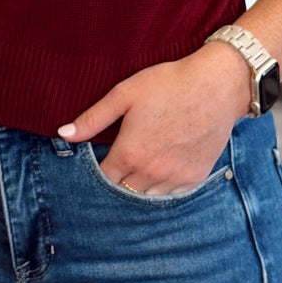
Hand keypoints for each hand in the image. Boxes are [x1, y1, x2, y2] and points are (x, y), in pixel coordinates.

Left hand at [58, 44, 253, 194]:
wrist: (218, 86)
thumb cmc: (169, 84)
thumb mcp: (125, 93)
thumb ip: (93, 118)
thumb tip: (63, 134)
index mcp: (129, 154)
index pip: (102, 180)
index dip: (96, 173)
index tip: (98, 162)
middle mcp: (150, 173)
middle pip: (122, 192)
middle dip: (116, 181)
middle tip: (119, 163)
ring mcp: (174, 179)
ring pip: (146, 198)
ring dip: (138, 187)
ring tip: (139, 167)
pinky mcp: (194, 178)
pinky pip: (170, 195)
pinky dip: (162, 188)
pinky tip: (160, 170)